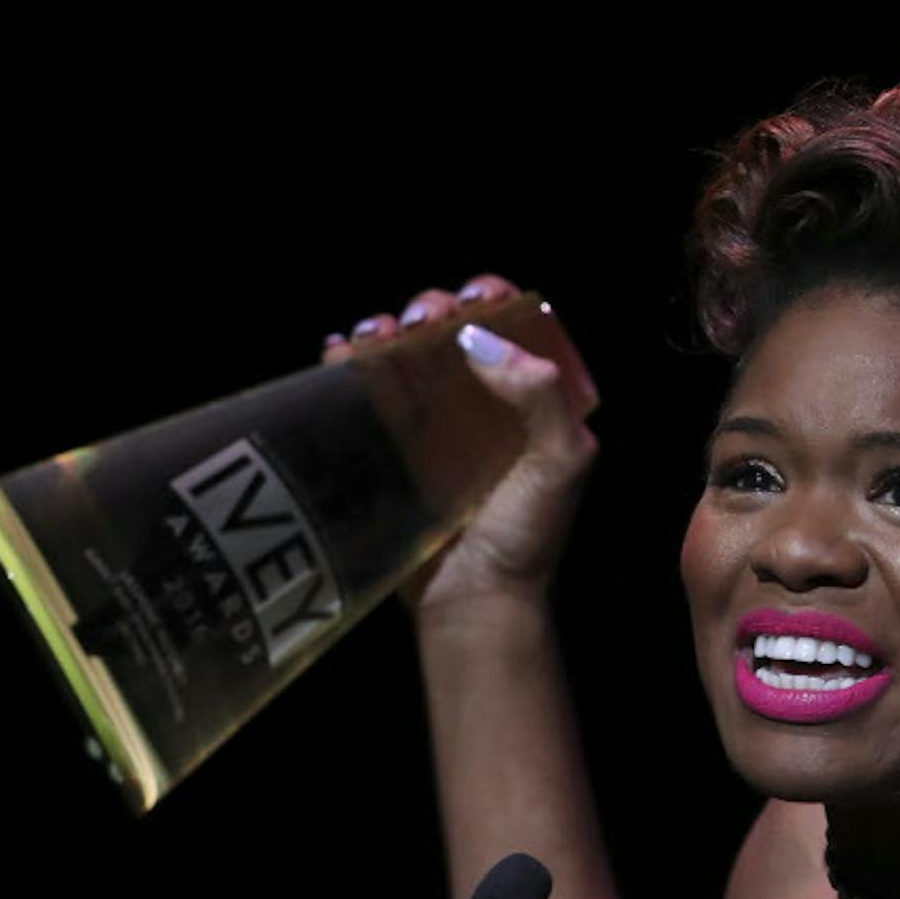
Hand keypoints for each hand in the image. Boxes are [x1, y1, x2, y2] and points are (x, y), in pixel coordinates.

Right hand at [324, 273, 598, 611]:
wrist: (473, 600)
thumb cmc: (525, 536)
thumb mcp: (558, 464)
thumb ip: (541, 397)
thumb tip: (478, 338)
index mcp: (532, 403)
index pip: (511, 329)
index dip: (492, 300)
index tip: (474, 298)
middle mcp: (482, 406)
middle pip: (450, 331)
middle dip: (432, 309)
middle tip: (420, 321)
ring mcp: (433, 427)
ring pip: (404, 355)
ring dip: (386, 330)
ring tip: (376, 335)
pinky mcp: (390, 449)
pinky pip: (366, 392)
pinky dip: (350, 362)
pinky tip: (341, 353)